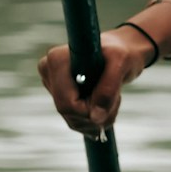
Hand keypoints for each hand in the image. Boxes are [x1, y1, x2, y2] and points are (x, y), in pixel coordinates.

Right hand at [37, 24, 155, 131]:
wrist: (118, 53)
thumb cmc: (120, 51)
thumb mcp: (121, 63)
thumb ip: (108, 89)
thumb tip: (96, 117)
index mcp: (57, 60)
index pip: (66, 103)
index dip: (90, 110)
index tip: (109, 97)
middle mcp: (49, 72)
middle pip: (68, 113)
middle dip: (96, 114)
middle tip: (115, 98)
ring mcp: (52, 85)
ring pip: (73, 120)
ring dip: (98, 117)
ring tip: (111, 98)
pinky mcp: (60, 95)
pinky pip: (75, 120)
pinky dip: (94, 118)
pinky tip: (103, 102)